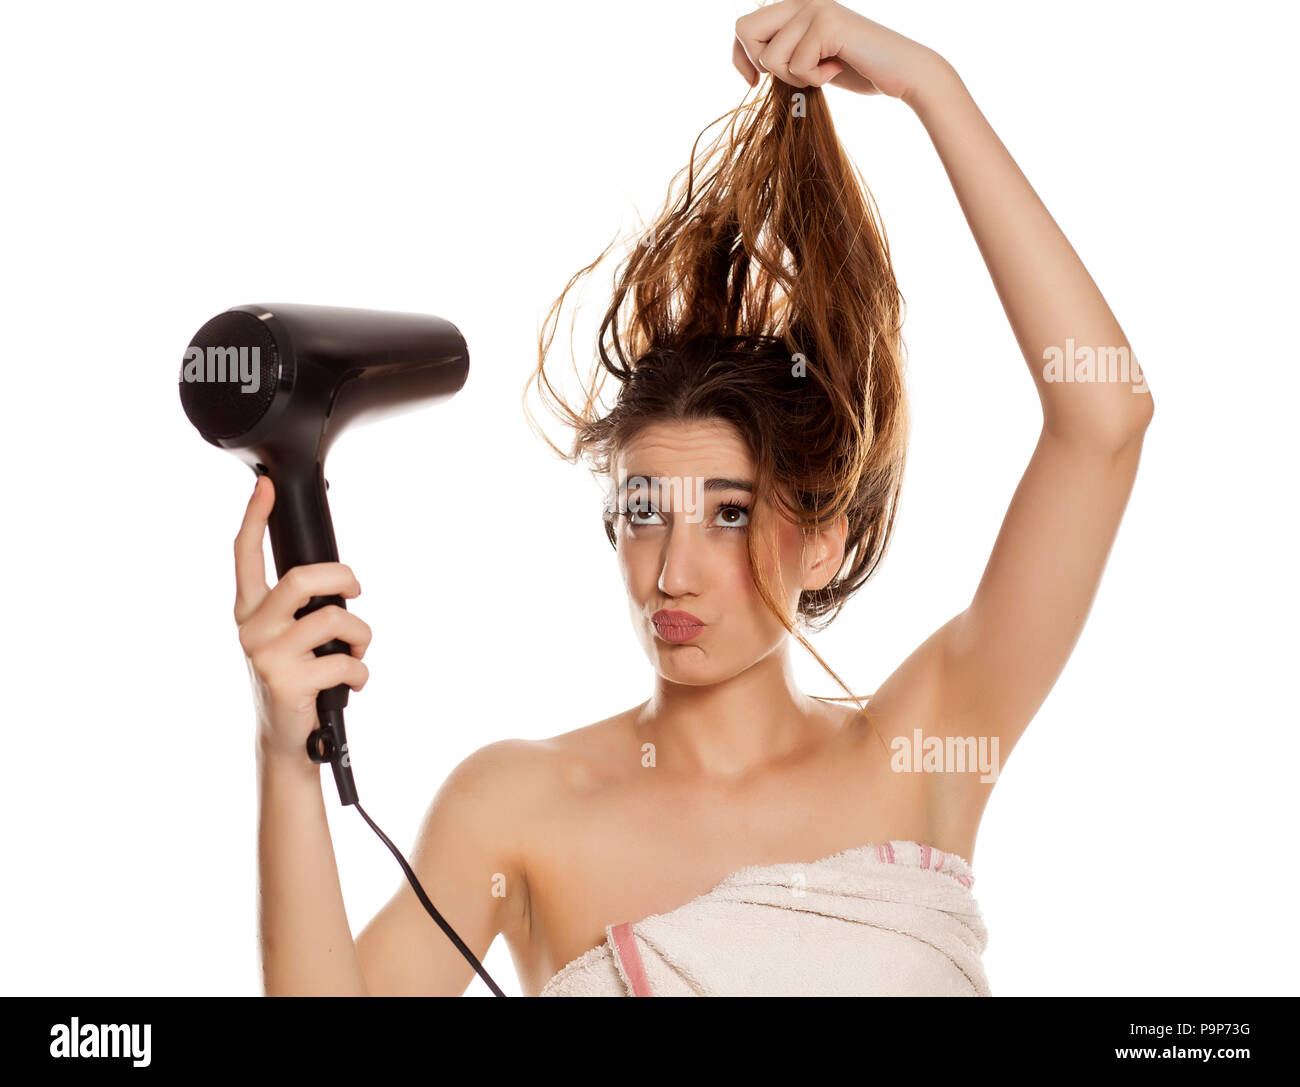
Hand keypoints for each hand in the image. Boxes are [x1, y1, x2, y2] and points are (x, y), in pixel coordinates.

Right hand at [234, 476, 372, 765]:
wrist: (287, 741)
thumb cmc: (297, 680)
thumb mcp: (288, 639)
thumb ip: (298, 609)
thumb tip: (339, 580)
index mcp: (251, 611)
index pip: (245, 556)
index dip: (253, 518)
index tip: (265, 486)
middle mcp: (251, 629)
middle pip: (301, 579)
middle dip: (342, 578)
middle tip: (357, 590)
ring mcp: (266, 655)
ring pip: (333, 619)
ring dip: (361, 635)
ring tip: (357, 651)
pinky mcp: (287, 682)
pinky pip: (345, 660)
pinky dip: (362, 671)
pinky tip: (353, 683)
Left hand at [732, 0, 941, 100]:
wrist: (901, 73)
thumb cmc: (857, 70)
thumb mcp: (810, 61)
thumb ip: (784, 52)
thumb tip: (749, 60)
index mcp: (795, 7)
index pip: (743, 26)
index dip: (740, 57)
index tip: (752, 81)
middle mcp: (801, 1)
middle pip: (745, 30)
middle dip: (763, 64)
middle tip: (796, 74)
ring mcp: (814, 8)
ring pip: (771, 56)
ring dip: (796, 77)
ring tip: (825, 70)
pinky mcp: (827, 23)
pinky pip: (797, 65)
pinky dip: (815, 79)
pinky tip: (838, 68)